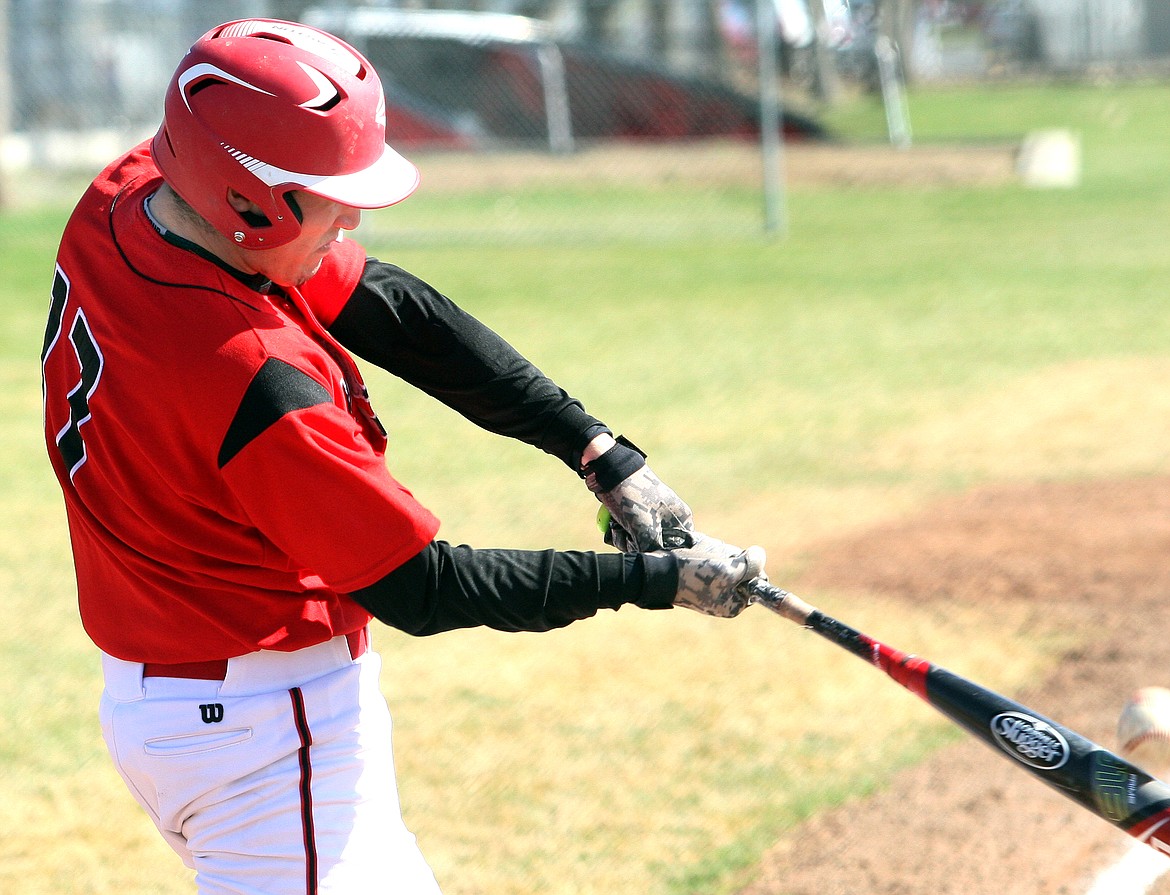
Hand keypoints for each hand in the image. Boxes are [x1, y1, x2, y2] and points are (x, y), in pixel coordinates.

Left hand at [580, 435, 693, 551]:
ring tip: (618, 525)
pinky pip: (628, 535)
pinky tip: (614, 523)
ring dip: (624, 539)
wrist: (610, 470)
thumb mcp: (645, 527)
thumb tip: (654, 567)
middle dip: (637, 545)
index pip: (677, 549)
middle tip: (628, 533)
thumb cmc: (634, 496)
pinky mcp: (635, 516)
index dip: (660, 554)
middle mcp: (669, 519)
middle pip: (655, 548)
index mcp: (681, 518)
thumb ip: (652, 550)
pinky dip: (618, 532)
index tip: (646, 551)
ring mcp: (651, 517)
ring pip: (639, 543)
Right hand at [656, 534, 766, 617]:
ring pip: (726, 566)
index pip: (756, 582)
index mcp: (734, 606)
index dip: (750, 566)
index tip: (735, 559)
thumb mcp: (728, 570)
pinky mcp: (698, 583)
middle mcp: (724, 602)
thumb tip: (761, 556)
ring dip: (717, 555)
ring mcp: (710, 593)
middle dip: (731, 560)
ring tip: (701, 556)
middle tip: (713, 558)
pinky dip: (706, 557)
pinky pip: (710, 566)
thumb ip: (750, 565)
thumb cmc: (694, 575)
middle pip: (741, 572)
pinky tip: (694, 556)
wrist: (659, 575)